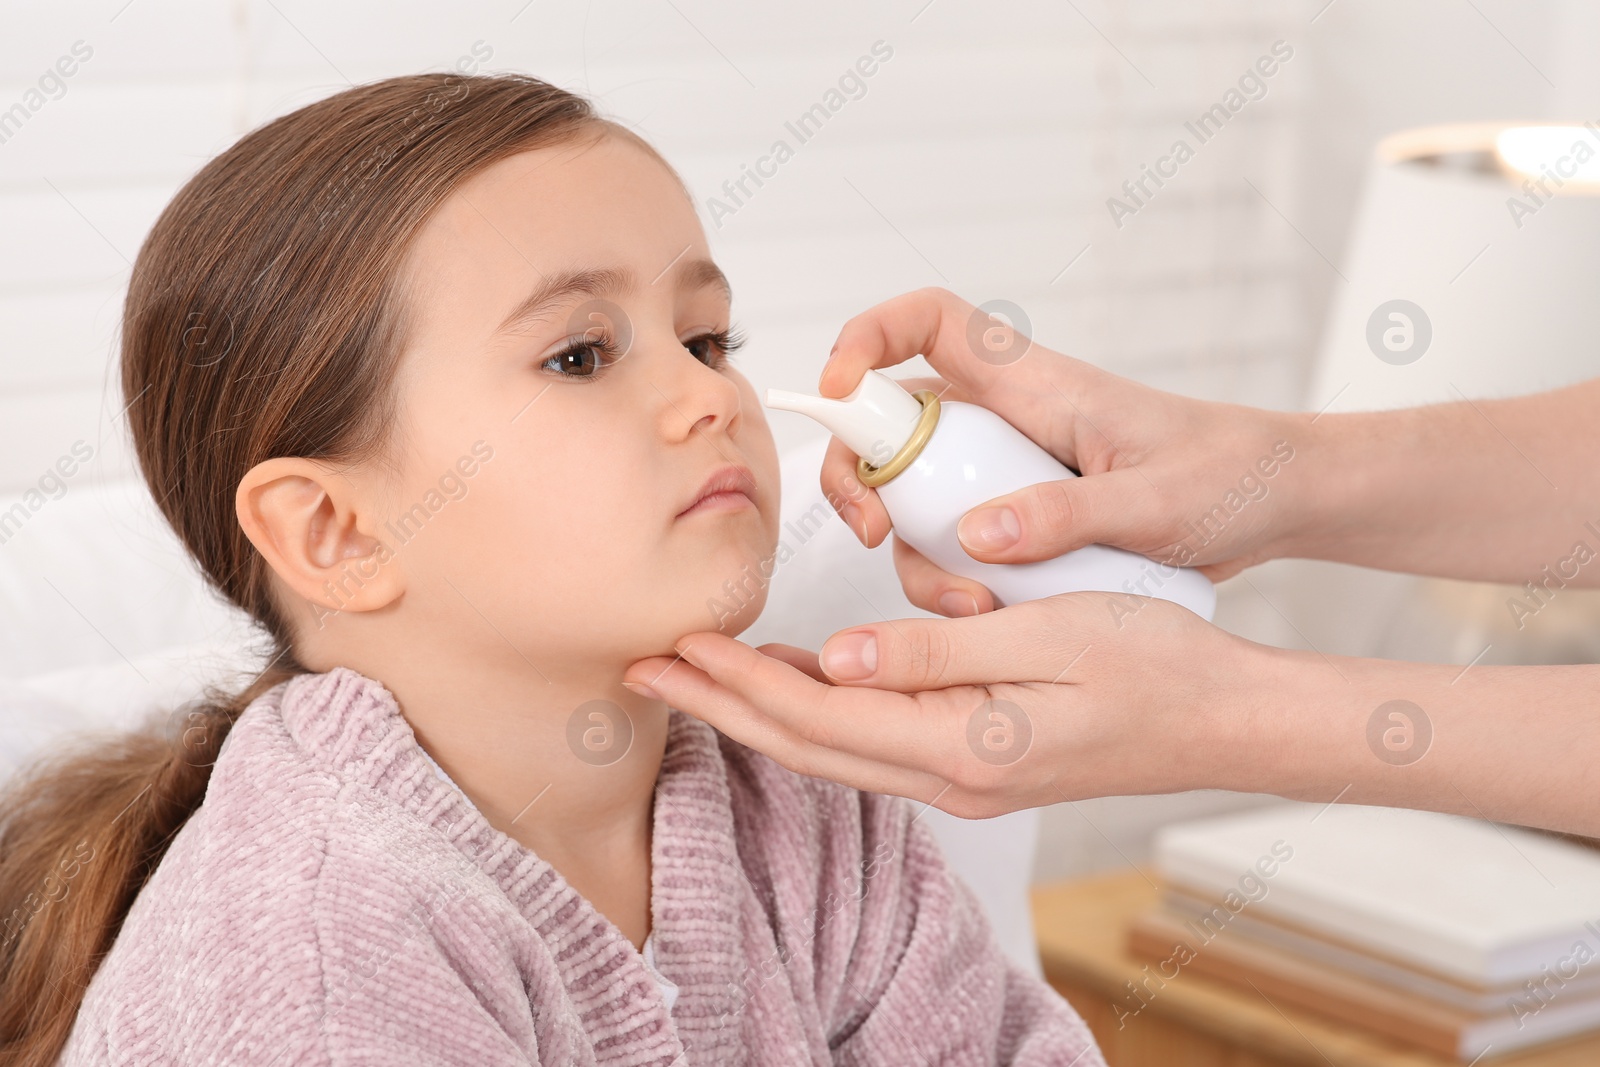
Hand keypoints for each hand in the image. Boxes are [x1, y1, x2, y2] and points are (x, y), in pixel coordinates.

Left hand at [624, 592, 1259, 817]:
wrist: (1224, 717)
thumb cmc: (1152, 662)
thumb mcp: (1045, 636)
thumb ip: (935, 650)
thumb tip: (837, 657)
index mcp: (961, 745)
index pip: (819, 716)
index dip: (740, 682)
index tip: (678, 644)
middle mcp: (950, 777)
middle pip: (806, 746)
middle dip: (720, 707)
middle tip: (647, 669)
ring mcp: (962, 778)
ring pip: (832, 750)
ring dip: (759, 713)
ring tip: (696, 676)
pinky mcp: (975, 763)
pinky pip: (872, 743)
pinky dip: (817, 714)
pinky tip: (795, 682)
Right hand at [819, 287, 1314, 615]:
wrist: (1272, 507)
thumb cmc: (1226, 477)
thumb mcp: (1154, 502)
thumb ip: (1067, 516)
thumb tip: (976, 537)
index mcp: (1033, 384)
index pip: (930, 321)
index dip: (869, 336)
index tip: (839, 388)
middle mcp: (1003, 420)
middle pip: (891, 424)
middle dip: (858, 477)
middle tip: (871, 531)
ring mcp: (1002, 472)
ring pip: (913, 498)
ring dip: (911, 552)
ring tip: (965, 605)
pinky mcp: (1012, 518)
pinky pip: (950, 544)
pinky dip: (949, 581)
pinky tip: (988, 616)